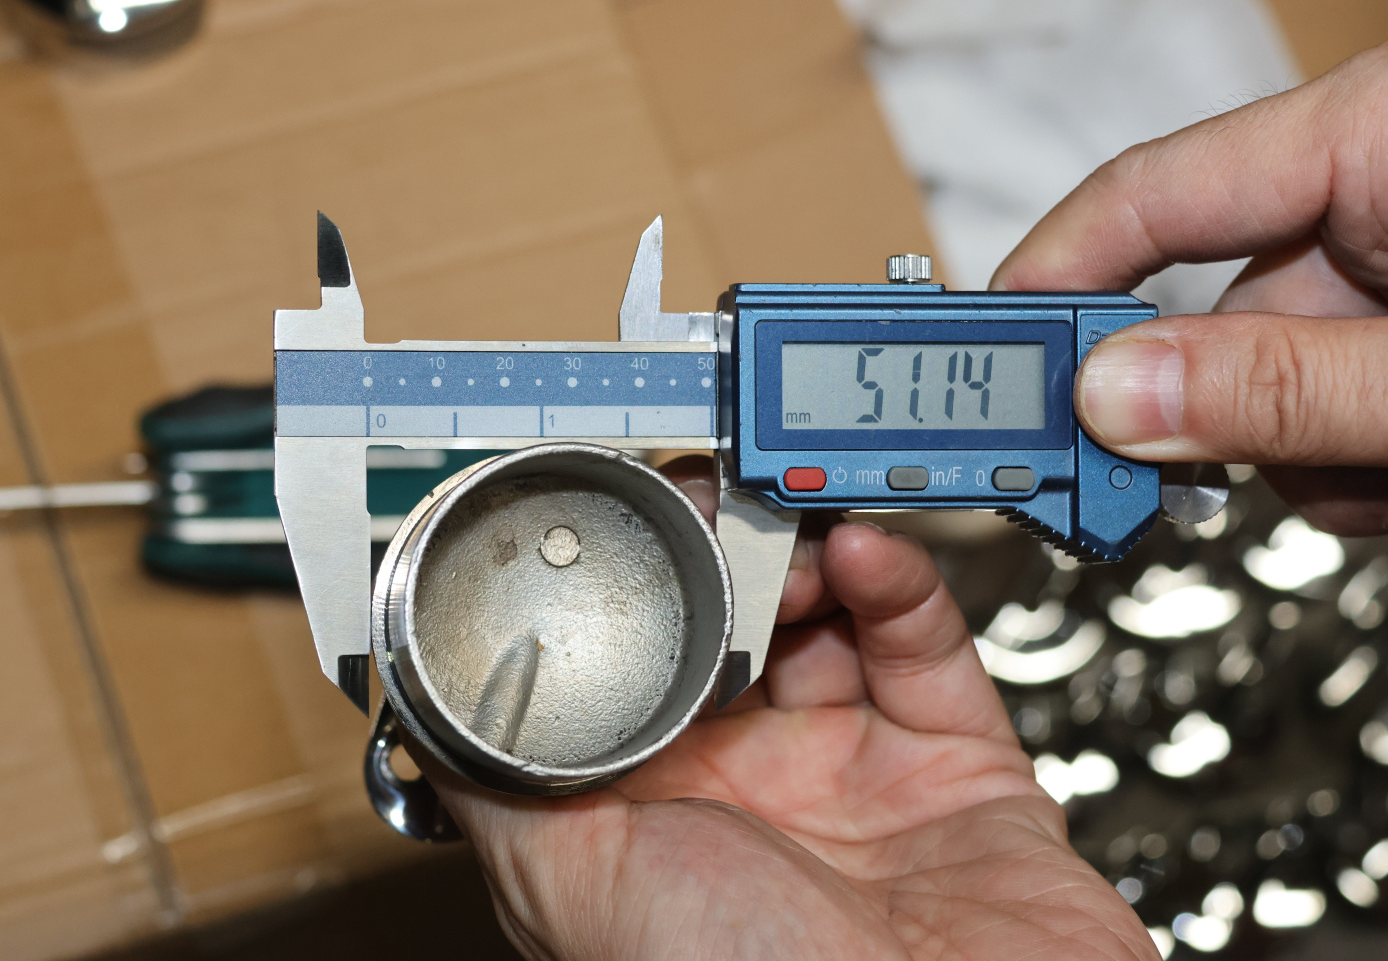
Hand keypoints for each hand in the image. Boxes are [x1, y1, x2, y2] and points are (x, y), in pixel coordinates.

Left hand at [419, 456, 1155, 960]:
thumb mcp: (573, 887)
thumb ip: (504, 783)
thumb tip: (431, 700)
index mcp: (654, 817)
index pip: (634, 666)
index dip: (626, 585)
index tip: (621, 512)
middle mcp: (749, 789)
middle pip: (732, 626)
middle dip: (721, 552)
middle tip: (717, 500)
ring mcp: (853, 773)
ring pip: (827, 618)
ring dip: (804, 552)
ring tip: (788, 520)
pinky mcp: (956, 766)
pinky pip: (926, 648)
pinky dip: (898, 584)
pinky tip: (864, 553)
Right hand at [991, 19, 1387, 534]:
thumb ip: (1283, 391)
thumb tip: (1112, 397)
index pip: (1155, 190)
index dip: (1054, 277)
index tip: (983, 356)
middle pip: (1224, 313)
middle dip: (1248, 420)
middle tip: (1224, 491)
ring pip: (1282, 376)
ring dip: (1330, 455)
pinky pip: (1341, 393)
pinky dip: (1377, 456)